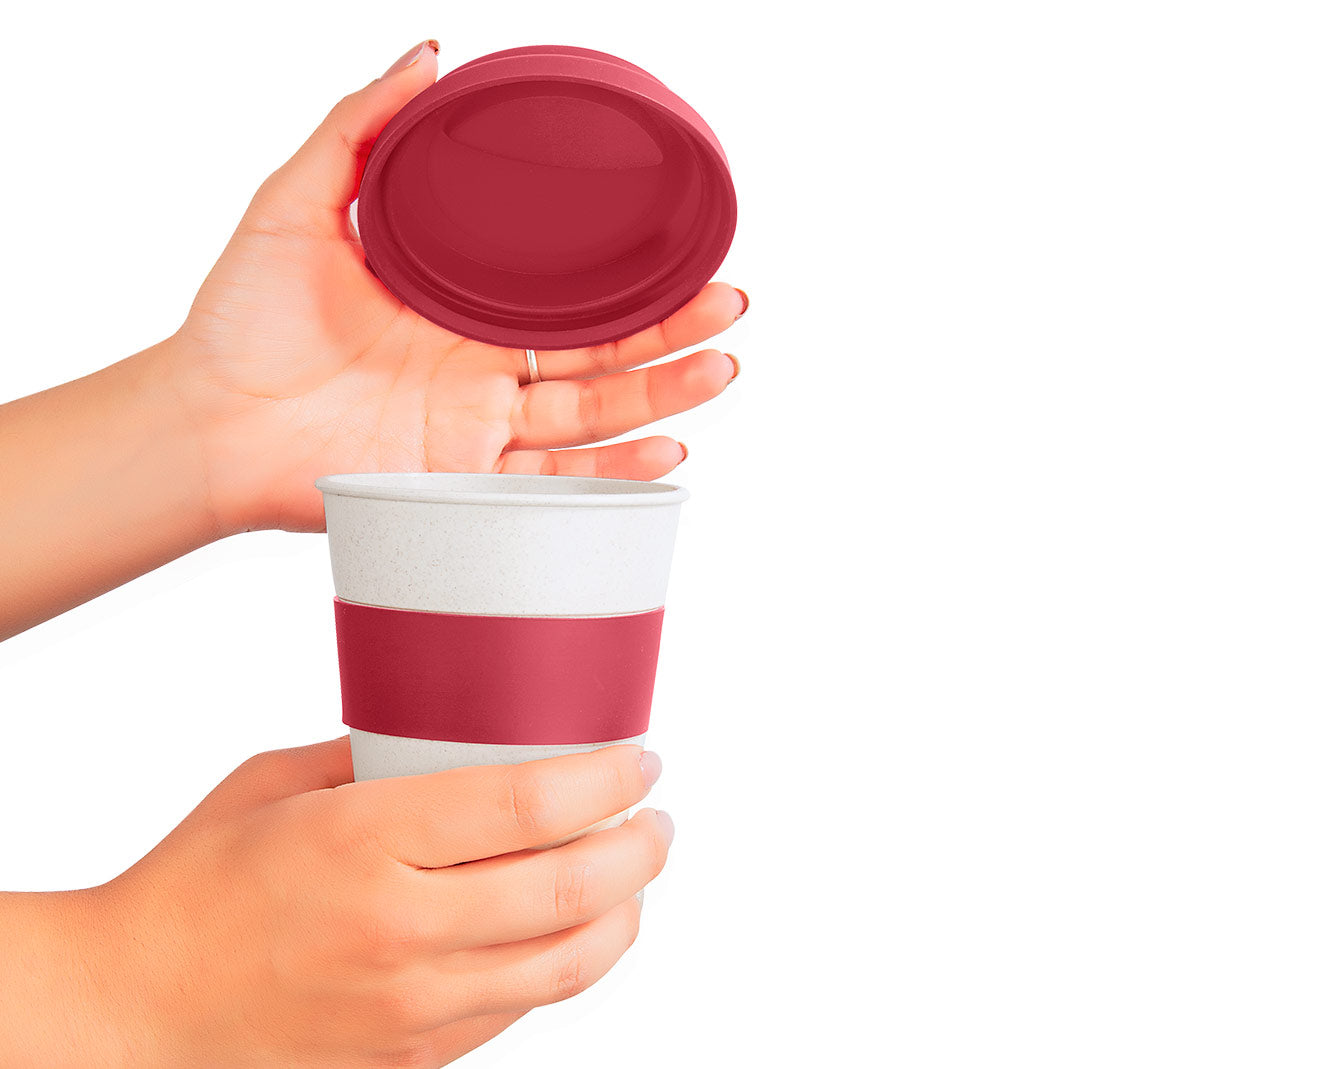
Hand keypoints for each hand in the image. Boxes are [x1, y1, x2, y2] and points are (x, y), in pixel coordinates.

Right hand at [72, 737, 671, 1066]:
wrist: (134, 1010)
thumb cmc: (196, 884)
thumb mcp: (275, 783)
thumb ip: (373, 755)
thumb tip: (455, 736)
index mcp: (365, 842)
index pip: (532, 803)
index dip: (608, 778)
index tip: (639, 759)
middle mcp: (401, 929)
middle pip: (574, 889)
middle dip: (643, 846)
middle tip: (657, 819)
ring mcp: (411, 1006)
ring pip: (569, 964)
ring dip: (626, 913)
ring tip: (636, 876)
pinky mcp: (412, 1057)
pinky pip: (521, 1010)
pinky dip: (565, 964)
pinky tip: (570, 930)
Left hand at [169, 40, 743, 532]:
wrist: (205, 418)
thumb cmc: (242, 317)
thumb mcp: (299, 200)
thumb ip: (363, 126)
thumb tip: (428, 55)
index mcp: (463, 304)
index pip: (567, 289)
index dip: (630, 274)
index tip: (686, 248)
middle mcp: (483, 366)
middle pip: (602, 350)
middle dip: (674, 330)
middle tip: (729, 301)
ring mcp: (478, 426)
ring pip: (594, 410)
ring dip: (663, 393)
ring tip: (722, 367)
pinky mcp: (464, 480)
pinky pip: (552, 479)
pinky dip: (612, 472)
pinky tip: (664, 450)